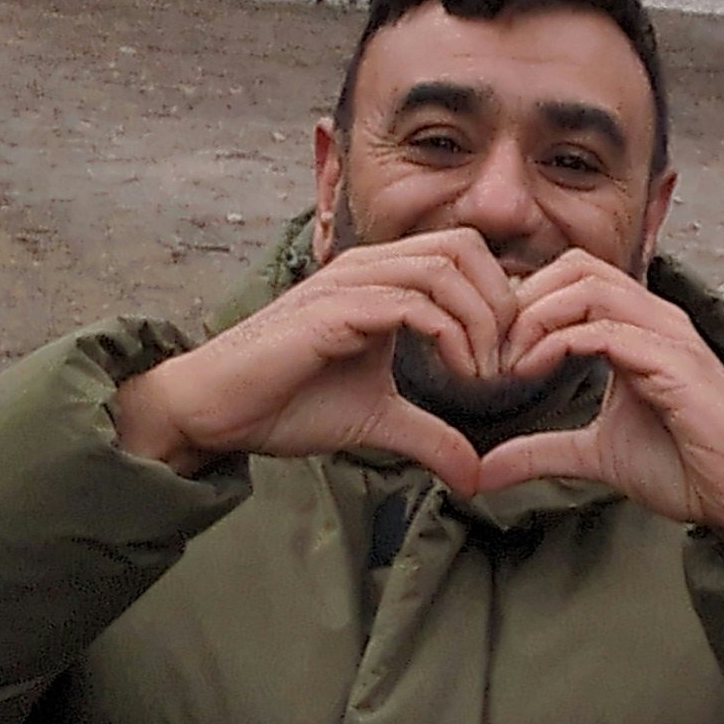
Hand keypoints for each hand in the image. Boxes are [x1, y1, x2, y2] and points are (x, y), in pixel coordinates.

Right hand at [112, 232, 518, 496]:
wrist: (216, 410)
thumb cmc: (286, 403)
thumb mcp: (379, 421)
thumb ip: (431, 437)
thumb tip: (476, 477)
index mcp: (383, 278)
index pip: (466, 254)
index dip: (500, 299)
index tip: (508, 360)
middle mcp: (369, 268)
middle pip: (465, 247)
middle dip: (500, 303)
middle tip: (504, 364)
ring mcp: (349, 284)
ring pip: (444, 268)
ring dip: (480, 321)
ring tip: (482, 375)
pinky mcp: (334, 310)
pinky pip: (410, 302)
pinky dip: (448, 334)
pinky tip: (457, 374)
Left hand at [467, 252, 723, 573]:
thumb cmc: (685, 467)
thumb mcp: (595, 454)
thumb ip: (542, 451)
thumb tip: (481, 470)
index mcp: (639, 327)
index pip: (573, 276)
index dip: (524, 303)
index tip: (491, 352)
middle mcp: (656, 318)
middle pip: (575, 267)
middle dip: (522, 302)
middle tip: (491, 354)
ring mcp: (669, 336)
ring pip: (588, 287)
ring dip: (535, 319)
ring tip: (507, 364)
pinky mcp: (676, 364)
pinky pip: (608, 330)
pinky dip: (560, 343)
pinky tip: (532, 373)